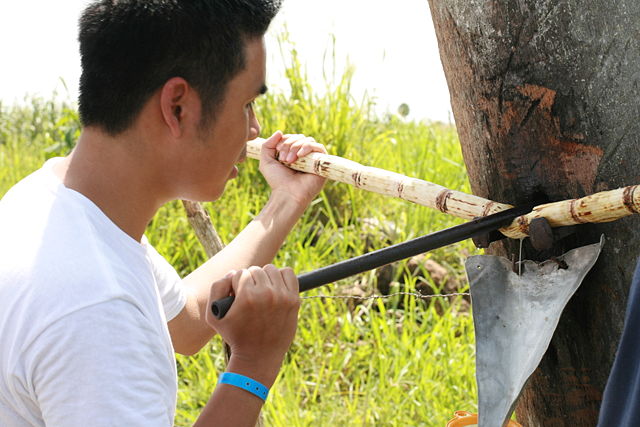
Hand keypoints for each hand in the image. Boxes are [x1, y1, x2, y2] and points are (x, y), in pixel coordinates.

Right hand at [205, 266, 300, 384]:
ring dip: (265, 278)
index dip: (236, 285)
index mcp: (247, 296)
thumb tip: (233, 273)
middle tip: (250, 297)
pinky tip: (275, 288)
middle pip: (256, 270)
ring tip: (262, 292)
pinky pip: (289, 273)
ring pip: (271, 270)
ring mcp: (282, 296)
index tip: (238, 297)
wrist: (259, 357)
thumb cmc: (235, 336)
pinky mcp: (293, 300)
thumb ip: (217, 288)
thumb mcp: (214, 316)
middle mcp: (266, 294)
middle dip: (250, 281)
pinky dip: (282, 277)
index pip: (240, 273)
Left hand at [258, 131, 327, 205]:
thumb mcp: (266, 161)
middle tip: (283, 158)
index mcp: (293, 154)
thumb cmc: (277, 180)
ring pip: (308, 140)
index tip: (278, 151)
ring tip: (289, 160)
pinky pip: (319, 147)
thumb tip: (280, 132)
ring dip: (296, 146)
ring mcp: (313, 159)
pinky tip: (300, 155)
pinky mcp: (322, 163)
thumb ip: (267, 145)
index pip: (292, 137)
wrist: (287, 194)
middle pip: (300, 137)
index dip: (284, 140)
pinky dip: (308, 147)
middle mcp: (304, 155)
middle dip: (289, 144)